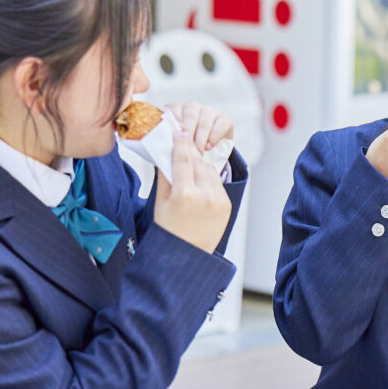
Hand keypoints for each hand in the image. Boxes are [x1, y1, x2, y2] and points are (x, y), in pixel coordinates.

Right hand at [153, 132, 231, 252]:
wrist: (187, 255)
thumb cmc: (169, 231)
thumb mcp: (160, 202)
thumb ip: (165, 176)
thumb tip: (167, 153)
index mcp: (184, 194)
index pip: (183, 159)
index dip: (181, 143)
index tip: (178, 133)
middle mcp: (205, 196)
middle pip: (198, 162)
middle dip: (191, 151)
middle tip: (184, 141)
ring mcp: (218, 201)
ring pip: (210, 170)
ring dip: (201, 164)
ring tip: (191, 161)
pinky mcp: (226, 205)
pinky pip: (217, 183)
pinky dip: (208, 178)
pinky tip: (199, 178)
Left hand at [166, 102, 233, 152]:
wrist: (206, 153)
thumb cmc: (184, 148)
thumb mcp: (173, 142)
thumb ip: (167, 139)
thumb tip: (160, 144)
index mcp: (176, 109)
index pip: (173, 110)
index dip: (174, 121)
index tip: (174, 134)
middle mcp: (192, 107)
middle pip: (190, 116)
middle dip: (188, 134)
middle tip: (187, 150)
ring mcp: (208, 111)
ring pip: (205, 121)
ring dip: (201, 138)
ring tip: (198, 152)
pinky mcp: (224, 119)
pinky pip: (220, 125)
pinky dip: (214, 136)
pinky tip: (209, 147)